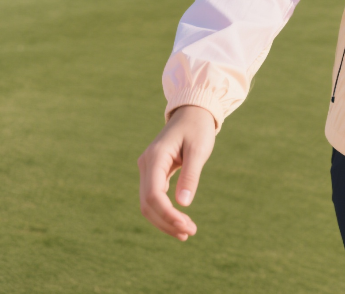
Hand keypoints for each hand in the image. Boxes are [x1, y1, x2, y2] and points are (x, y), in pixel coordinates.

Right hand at [138, 105, 215, 240]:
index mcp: (155, 158)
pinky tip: (179, 221)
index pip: (154, 196)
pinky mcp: (154, 172)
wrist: (193, 111)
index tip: (186, 227)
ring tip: (186, 232)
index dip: (167, 215)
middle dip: (166, 221)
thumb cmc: (198, 128)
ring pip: (149, 204)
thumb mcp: (199, 149)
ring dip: (165, 220)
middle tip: (189, 233)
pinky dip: (165, 211)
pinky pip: (155, 197)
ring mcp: (148, 169)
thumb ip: (191, 174)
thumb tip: (184, 204)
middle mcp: (146, 165)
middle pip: (148, 204)